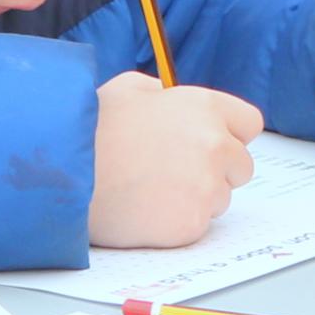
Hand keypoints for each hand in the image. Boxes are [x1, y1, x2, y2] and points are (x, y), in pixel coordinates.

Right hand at [85, 71, 262, 249]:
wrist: (65, 174)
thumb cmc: (92, 129)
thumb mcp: (129, 89)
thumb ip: (162, 93)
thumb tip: (169, 98)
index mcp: (205, 107)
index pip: (249, 124)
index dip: (229, 135)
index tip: (211, 144)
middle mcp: (215, 145)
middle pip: (241, 167)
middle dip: (217, 171)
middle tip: (175, 174)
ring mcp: (206, 187)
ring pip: (220, 199)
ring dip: (196, 199)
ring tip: (151, 192)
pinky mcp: (190, 223)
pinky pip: (196, 226)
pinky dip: (176, 224)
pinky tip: (145, 211)